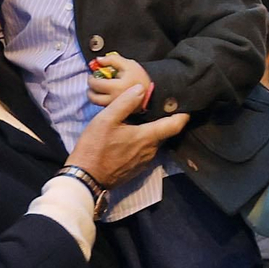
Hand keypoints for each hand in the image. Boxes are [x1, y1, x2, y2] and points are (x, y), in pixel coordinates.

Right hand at [67, 85, 189, 186]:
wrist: (85, 179)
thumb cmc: (95, 148)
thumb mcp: (106, 120)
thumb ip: (125, 103)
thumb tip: (141, 88)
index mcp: (148, 137)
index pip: (176, 124)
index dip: (183, 114)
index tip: (183, 104)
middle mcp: (151, 151)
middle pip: (165, 132)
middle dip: (164, 120)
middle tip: (158, 106)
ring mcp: (144, 162)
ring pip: (154, 142)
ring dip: (152, 131)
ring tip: (143, 119)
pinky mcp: (136, 169)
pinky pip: (145, 151)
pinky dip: (143, 142)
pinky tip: (132, 136)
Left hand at [88, 53, 150, 105]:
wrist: (152, 92)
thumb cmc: (141, 78)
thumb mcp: (129, 64)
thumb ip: (112, 59)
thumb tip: (98, 60)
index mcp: (116, 87)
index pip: (95, 84)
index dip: (91, 77)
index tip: (93, 74)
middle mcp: (114, 99)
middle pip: (93, 96)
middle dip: (91, 88)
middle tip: (94, 81)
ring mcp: (115, 107)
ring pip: (96, 103)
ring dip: (94, 94)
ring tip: (99, 88)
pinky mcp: (117, 112)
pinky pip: (103, 106)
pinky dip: (101, 99)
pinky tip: (106, 93)